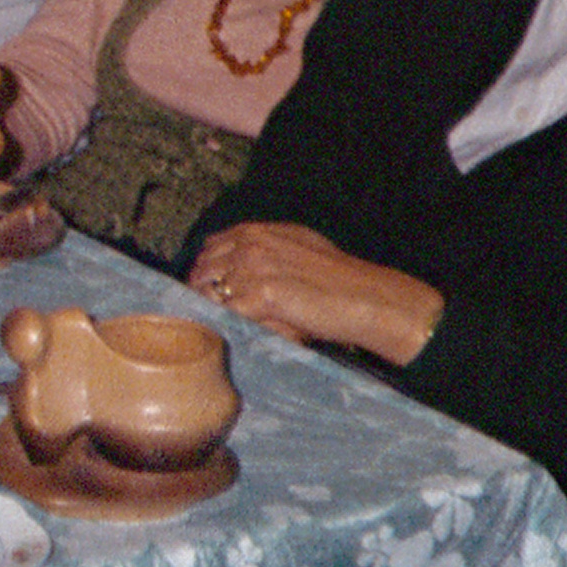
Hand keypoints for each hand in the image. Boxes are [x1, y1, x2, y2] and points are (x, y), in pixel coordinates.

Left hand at [188, 222, 441, 366]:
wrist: (365, 297)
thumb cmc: (338, 278)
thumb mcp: (298, 246)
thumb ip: (266, 250)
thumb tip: (238, 267)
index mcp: (258, 231)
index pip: (211, 247)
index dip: (206, 270)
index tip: (208, 290)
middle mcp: (251, 245)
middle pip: (202, 270)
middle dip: (202, 293)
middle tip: (208, 316)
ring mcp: (253, 268)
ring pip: (207, 293)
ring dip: (209, 312)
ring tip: (219, 329)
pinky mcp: (260, 296)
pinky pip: (225, 314)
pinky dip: (226, 326)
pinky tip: (234, 335)